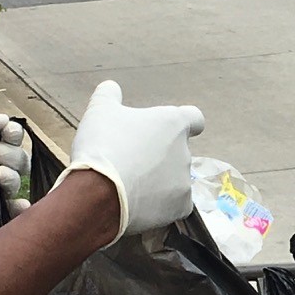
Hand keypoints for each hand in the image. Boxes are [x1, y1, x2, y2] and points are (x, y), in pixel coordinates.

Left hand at [0, 109, 28, 220]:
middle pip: (17, 161)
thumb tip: (4, 120)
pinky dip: (15, 211)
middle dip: (16, 158)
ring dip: (14, 179)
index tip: (7, 135)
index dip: (15, 135)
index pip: (9, 137)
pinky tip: (20, 205)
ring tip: (0, 176)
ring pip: (11, 184)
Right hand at [58, 80, 204, 241]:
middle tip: (130, 162)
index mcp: (173, 123)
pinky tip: (138, 205)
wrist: (99, 192)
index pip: (195, 119)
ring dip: (157, 182)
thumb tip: (111, 87)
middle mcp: (185, 151)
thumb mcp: (100, 110)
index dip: (184, 124)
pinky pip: (173, 205)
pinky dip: (159, 205)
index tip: (168, 131)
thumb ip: (109, 95)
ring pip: (173, 180)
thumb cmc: (103, 145)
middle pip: (176, 152)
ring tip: (129, 185)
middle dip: (158, 157)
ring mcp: (184, 181)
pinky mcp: (180, 207)